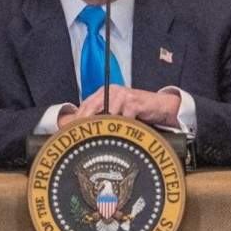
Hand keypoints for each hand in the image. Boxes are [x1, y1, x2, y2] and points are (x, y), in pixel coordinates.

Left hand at [58, 85, 180, 128]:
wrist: (160, 107)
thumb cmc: (138, 112)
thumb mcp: (118, 112)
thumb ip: (104, 116)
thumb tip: (84, 130)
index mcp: (105, 92)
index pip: (86, 104)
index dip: (77, 118)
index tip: (70, 132)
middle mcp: (112, 90)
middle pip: (91, 107)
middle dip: (84, 123)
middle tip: (80, 138)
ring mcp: (123, 95)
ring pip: (107, 114)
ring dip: (106, 128)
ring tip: (103, 140)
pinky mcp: (134, 101)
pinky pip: (123, 118)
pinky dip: (123, 128)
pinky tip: (122, 135)